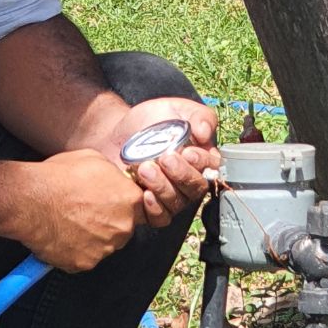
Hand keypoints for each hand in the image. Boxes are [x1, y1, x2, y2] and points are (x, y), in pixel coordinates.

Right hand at [18, 150, 146, 272]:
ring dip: (91, 237)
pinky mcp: (85, 263)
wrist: (29, 200)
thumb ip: (113, 177)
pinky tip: (61, 235)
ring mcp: (105, 248)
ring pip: (104, 244)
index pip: (142, 208)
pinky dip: (75, 250)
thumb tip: (116, 182)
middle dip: (108, 222)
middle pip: (122, 228)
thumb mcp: (94, 160)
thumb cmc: (58, 176)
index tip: (111, 203)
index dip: (124, 205)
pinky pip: (84, 258)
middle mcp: (123, 227)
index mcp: (129, 200)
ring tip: (69, 222)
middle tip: (84, 211)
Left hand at [106, 93, 220, 227]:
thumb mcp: (176, 108)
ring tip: (145, 169)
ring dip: (163, 188)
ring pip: (177, 204)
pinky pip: (161, 218)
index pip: (212, 167)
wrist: (116, 133)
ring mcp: (171, 195)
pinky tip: (144, 194)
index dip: (202, 163)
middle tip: (164, 158)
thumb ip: (198, 115)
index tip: (188, 152)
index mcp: (200, 159)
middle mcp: (189, 180)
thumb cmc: (150, 120)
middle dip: (181, 174)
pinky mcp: (151, 206)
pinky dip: (155, 209)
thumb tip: (205, 132)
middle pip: (196, 188)